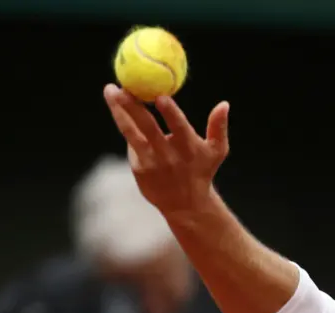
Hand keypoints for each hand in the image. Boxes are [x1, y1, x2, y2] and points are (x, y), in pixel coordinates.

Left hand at [103, 84, 229, 221]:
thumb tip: (224, 104)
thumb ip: (219, 127)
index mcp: (188, 148)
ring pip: (131, 132)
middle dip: (133, 105)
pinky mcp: (139, 168)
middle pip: (147, 126)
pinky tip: (124, 112)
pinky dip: (127, 125)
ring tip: (110, 90)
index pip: (179, 128)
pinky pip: (132, 143)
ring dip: (119, 111)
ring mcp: (151, 163)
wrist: (185, 204)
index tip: (161, 96)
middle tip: (121, 85)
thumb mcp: (217, 151)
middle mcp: (168, 155)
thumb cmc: (202, 170)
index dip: (171, 113)